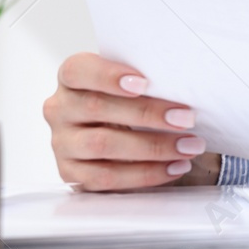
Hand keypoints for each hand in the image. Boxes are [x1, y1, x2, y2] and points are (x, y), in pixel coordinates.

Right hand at [44, 53, 218, 190]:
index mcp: (72, 77)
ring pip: (102, 145)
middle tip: (186, 119)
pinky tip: (173, 166)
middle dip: (148, 114)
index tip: (143, 83)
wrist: (125, 130)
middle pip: (97, 108)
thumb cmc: (132, 98)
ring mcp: (62, 142)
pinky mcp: (71, 173)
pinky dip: (145, 173)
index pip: (79, 70)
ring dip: (152, 147)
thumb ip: (147, 80)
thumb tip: (184, 82)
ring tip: (188, 147)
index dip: (108, 75)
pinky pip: (106, 177)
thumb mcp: (135, 83)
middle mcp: (60, 108)